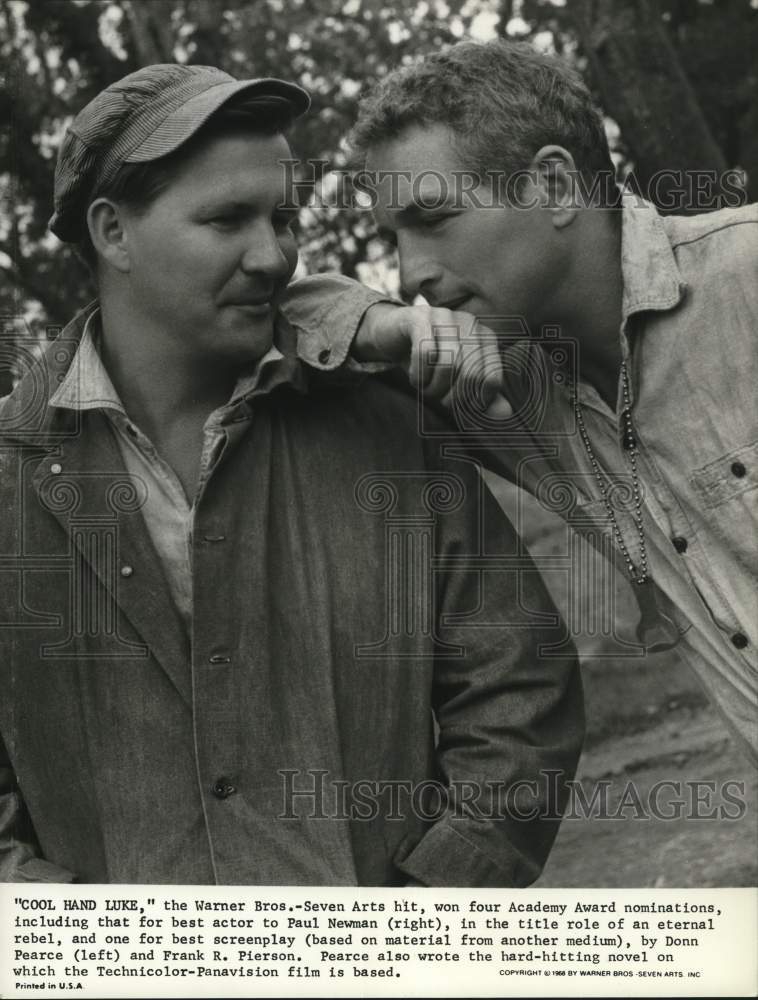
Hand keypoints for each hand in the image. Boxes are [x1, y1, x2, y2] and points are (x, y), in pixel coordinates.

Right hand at [354, 303, 511, 419]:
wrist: (391, 336)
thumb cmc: (428, 363)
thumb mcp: (456, 384)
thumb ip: (481, 398)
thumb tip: (506, 414)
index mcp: (486, 338)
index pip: (491, 380)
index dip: (473, 402)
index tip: (457, 405)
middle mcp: (470, 323)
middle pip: (471, 374)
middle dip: (451, 397)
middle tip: (437, 399)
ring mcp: (445, 316)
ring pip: (448, 364)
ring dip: (433, 387)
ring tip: (425, 388)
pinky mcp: (420, 316)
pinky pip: (425, 353)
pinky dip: (418, 375)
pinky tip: (415, 377)